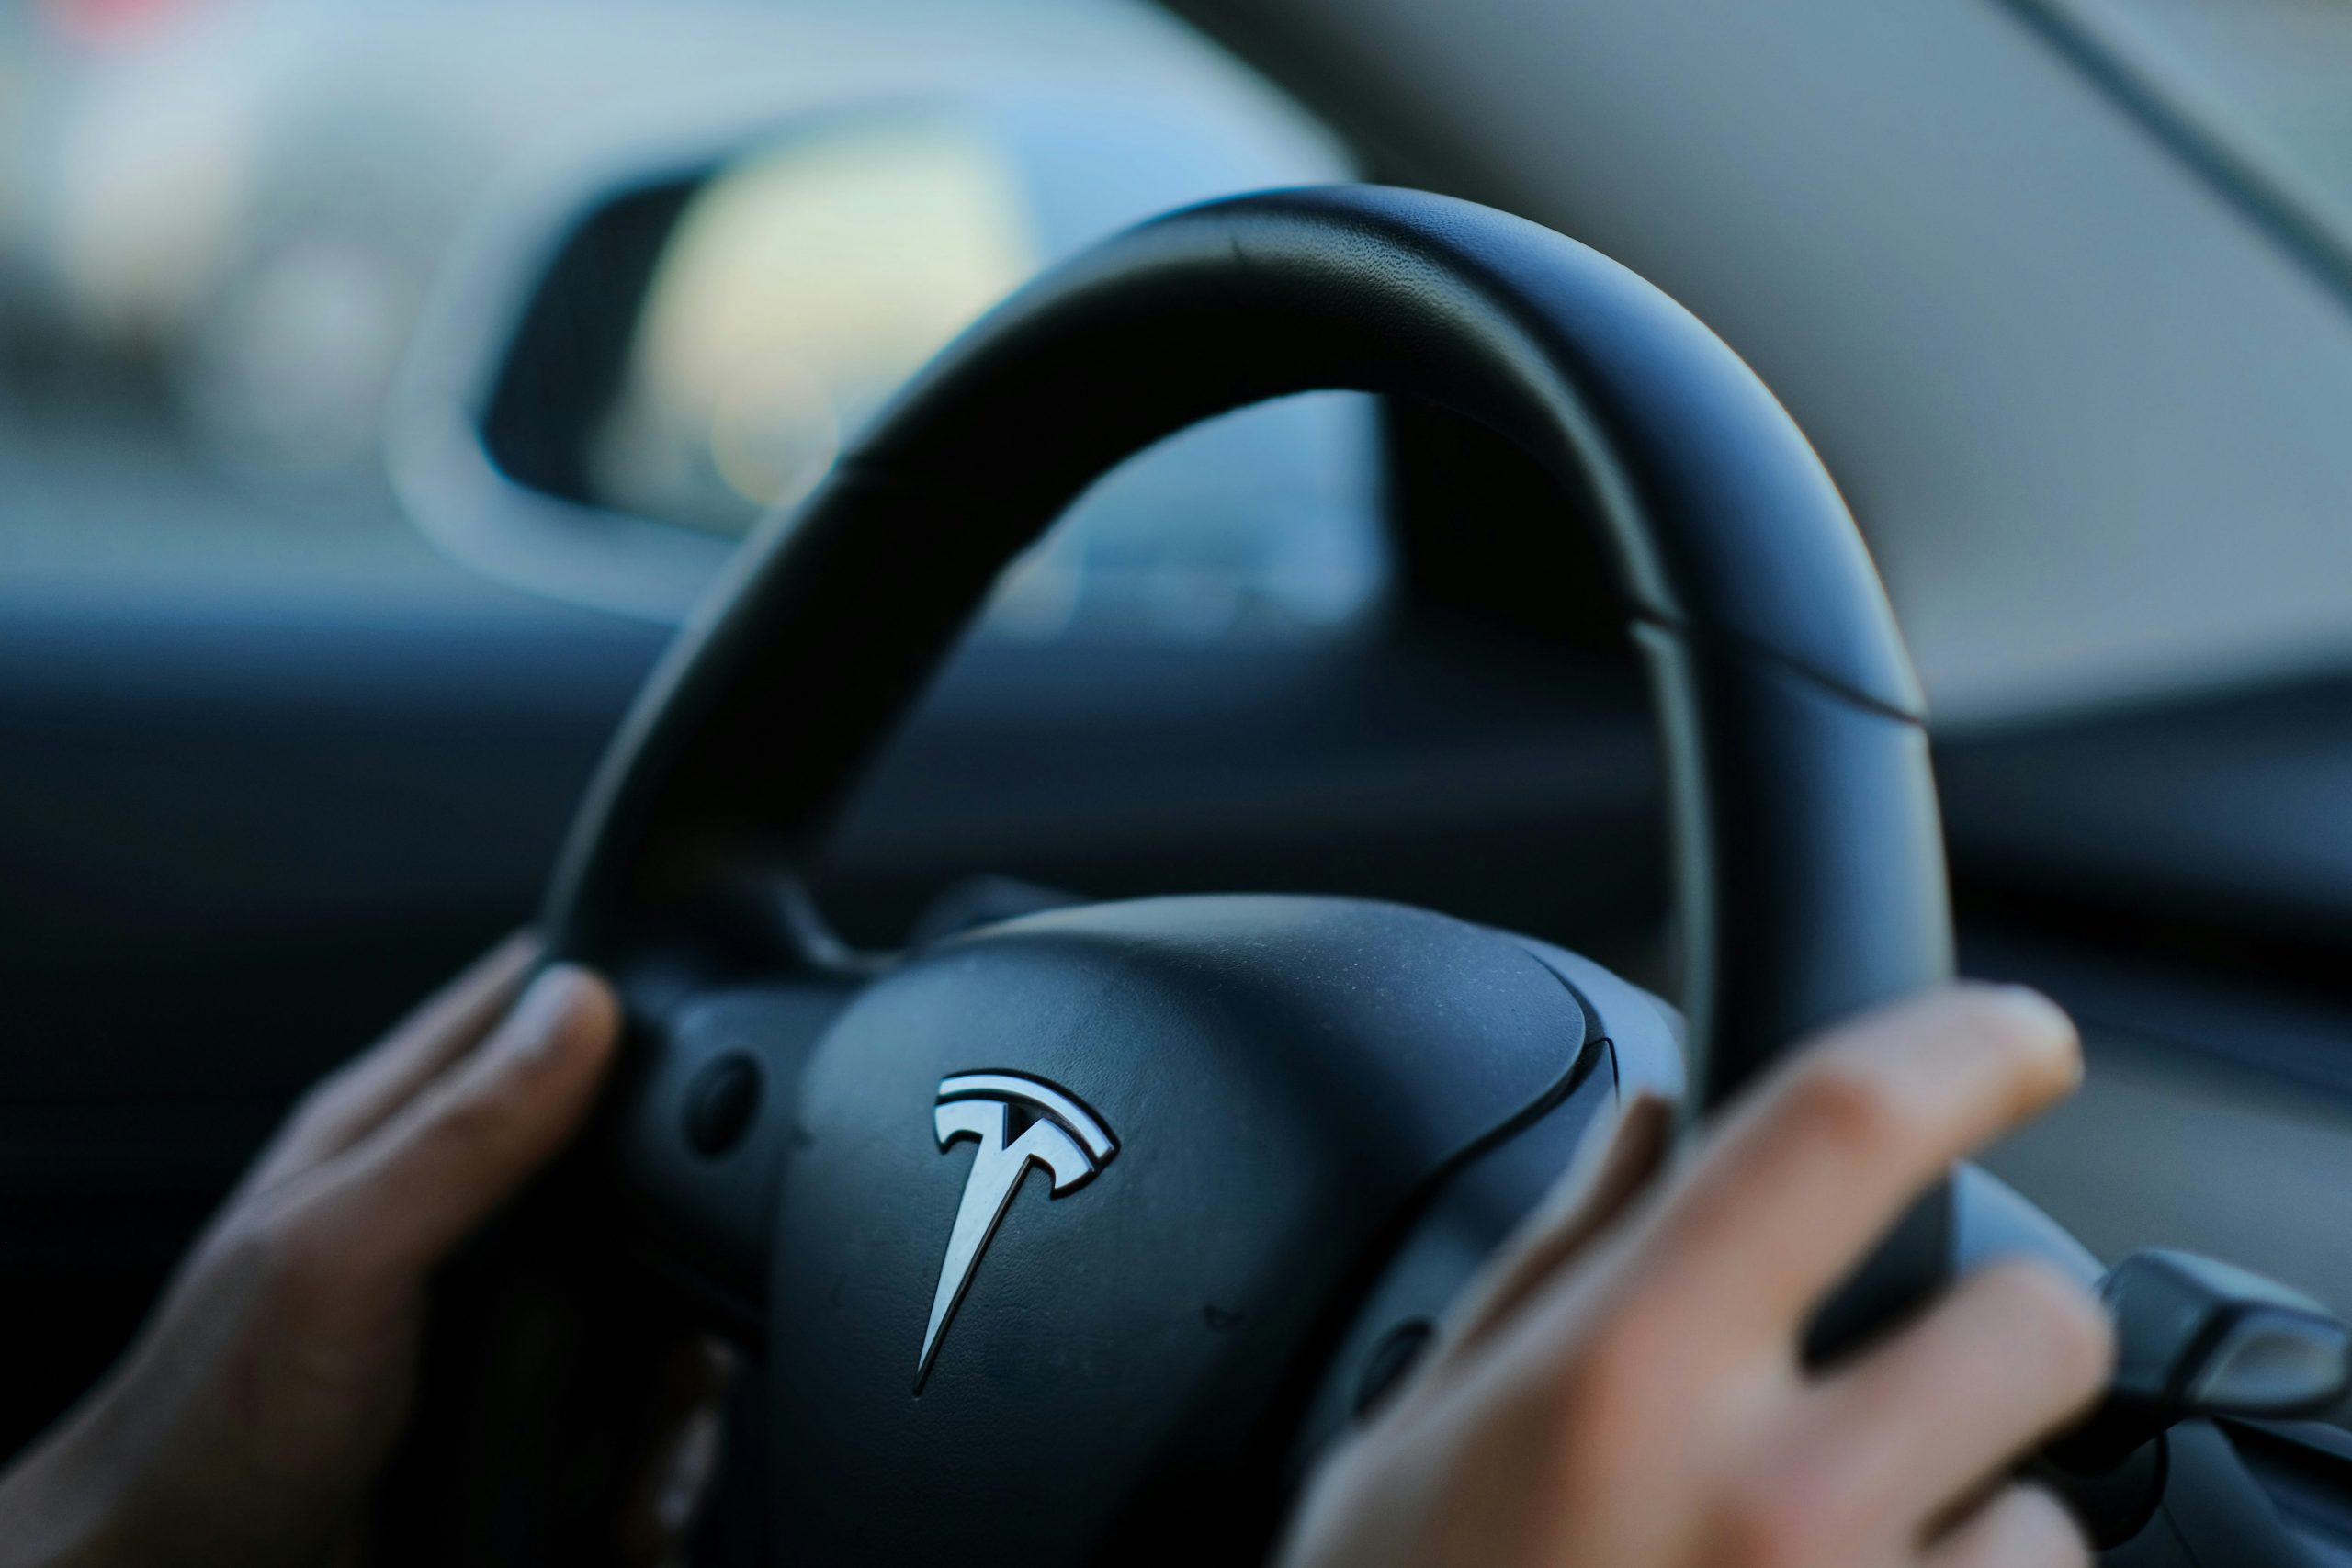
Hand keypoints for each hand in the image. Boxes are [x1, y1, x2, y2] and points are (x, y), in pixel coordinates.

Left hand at [0, 937, 723, 1567]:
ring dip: (682, 1359)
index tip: (708, 1026)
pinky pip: (631, 1402)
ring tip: (673, 1407)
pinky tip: (642, 1490)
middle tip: (706, 1267)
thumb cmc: (205, 1428)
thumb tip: (581, 1008)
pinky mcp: (521, 1403)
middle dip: (689, 1205)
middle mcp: (455, 1207)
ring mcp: (495, 1309)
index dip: (617, 986)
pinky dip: (658, 1448)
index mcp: (393, 1129)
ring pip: (649, 1286)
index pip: (526, 998)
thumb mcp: (337, 1258)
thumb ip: (460, 1135)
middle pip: (621, 1147)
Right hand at [1278, 985, 2112, 1567]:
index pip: (1838, 1125)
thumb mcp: (1416, 1436)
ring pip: (2051, 1518)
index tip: (2015, 1035)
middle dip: (1995, 1327)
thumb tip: (1649, 1120)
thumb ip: (1552, 1260)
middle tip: (1901, 1374)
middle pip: (2028, 1323)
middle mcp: (1768, 1502)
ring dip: (1973, 1521)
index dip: (1958, 1044)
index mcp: (1623, 1377)